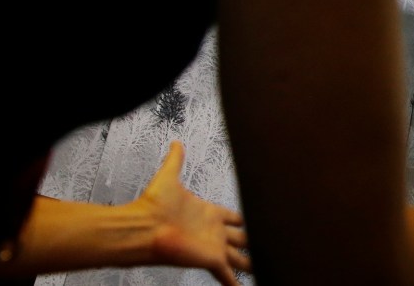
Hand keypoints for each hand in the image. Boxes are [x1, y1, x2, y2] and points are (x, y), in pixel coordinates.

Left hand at [135, 141, 250, 285]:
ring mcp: (213, 247)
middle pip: (241, 239)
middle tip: (269, 247)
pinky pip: (228, 274)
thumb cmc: (153, 205)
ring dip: (250, 264)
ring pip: (239, 258)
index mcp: (209, 213)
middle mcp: (213, 231)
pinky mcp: (210, 259)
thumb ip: (175, 160)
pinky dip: (235, 282)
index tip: (256, 219)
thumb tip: (175, 142)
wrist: (143, 227)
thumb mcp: (168, 177)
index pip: (233, 217)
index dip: (244, 219)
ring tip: (264, 269)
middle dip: (253, 243)